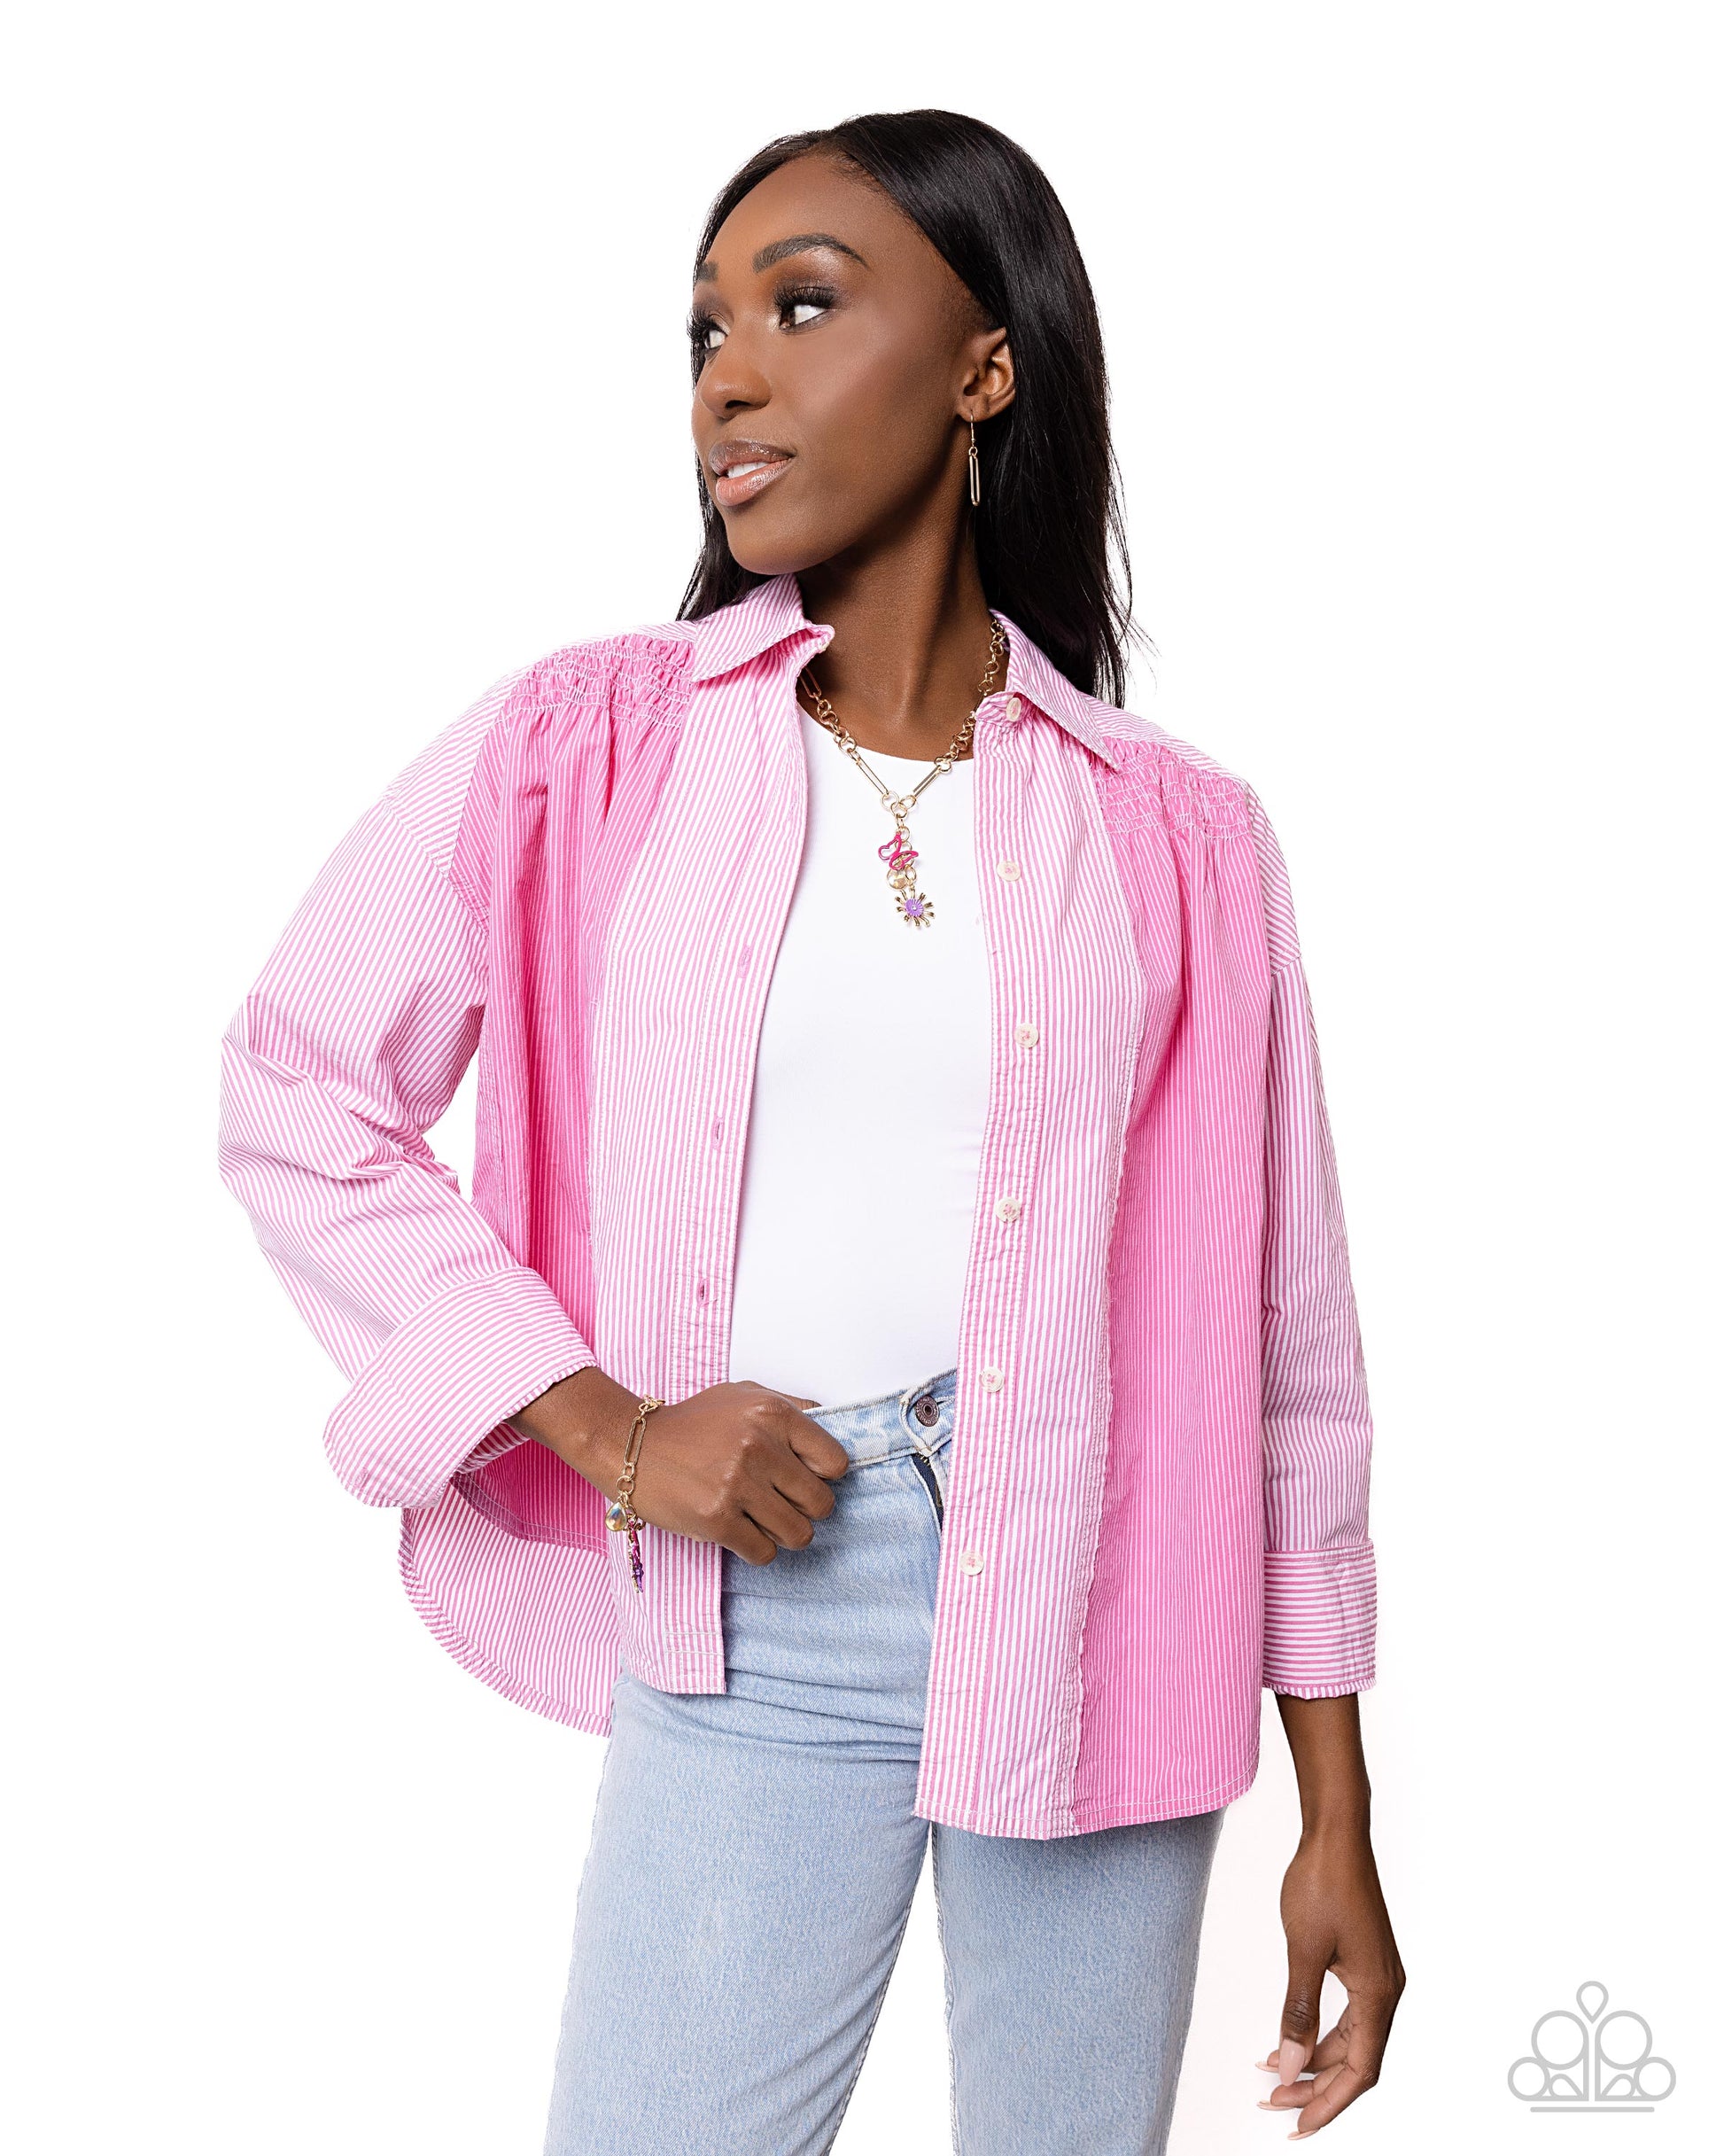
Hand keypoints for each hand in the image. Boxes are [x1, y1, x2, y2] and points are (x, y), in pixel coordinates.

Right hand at [514, 1370, 849, 1565]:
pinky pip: (764, 1552)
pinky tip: (740, 1530)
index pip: (835, 1462)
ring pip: (798, 1534)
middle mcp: (759, 1446)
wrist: (631, 1445)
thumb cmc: (691, 1424)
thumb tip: (835, 1426)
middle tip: (784, 1504)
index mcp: (772, 1414)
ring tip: (763, 1520)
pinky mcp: (717, 1519)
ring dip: (784, 1533)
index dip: (825, 1476)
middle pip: (821, 1503)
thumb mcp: (743, 1396)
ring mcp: (738, 1484)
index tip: (807, 1479)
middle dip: (806, 1509)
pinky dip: (757, 1548)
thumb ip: (790, 1408)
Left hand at [1257, 1819, 1404, 2137]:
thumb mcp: (1303, 1952)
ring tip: (1271, 2073)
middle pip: (1356, 2060)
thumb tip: (1288, 2067)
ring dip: (1314, 2060)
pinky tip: (1287, 2036)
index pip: (1360, 2071)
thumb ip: (1298, 2012)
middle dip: (1315, 2087)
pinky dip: (1318, 2031)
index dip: (1329, 2104)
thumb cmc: (1322, 1883)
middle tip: (1271, 2102)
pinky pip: (1347, 2014)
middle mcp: (1386, 1991)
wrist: (1335, 1834)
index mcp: (1378, 1994)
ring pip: (1351, 2039)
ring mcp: (1378, 1976)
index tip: (1297, 2127)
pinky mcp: (1365, 1962)